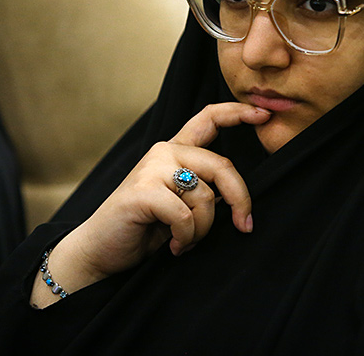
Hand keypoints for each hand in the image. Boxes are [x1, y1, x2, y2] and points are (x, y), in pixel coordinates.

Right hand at [30, 103, 270, 306]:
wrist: (99, 250)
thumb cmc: (143, 227)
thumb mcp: (179, 203)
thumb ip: (203, 189)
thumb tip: (236, 197)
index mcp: (174, 151)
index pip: (208, 119)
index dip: (238, 113)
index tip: (264, 114)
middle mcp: (164, 152)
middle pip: (221, 165)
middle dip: (240, 198)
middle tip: (244, 225)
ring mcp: (151, 169)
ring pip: (205, 196)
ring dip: (203, 230)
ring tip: (184, 241)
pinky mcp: (143, 192)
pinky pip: (186, 217)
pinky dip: (186, 238)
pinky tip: (173, 246)